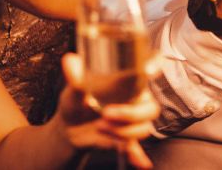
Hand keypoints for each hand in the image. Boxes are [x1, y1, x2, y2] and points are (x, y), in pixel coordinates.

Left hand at [58, 53, 158, 167]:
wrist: (68, 129)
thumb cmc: (75, 102)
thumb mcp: (74, 89)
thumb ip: (76, 77)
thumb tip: (69, 61)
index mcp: (126, 83)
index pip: (147, 74)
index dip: (154, 70)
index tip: (152, 70)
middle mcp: (134, 101)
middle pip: (150, 108)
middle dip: (131, 114)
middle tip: (107, 114)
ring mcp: (131, 122)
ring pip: (143, 129)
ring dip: (122, 132)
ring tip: (100, 128)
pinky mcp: (125, 139)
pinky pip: (137, 148)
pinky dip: (138, 156)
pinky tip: (140, 163)